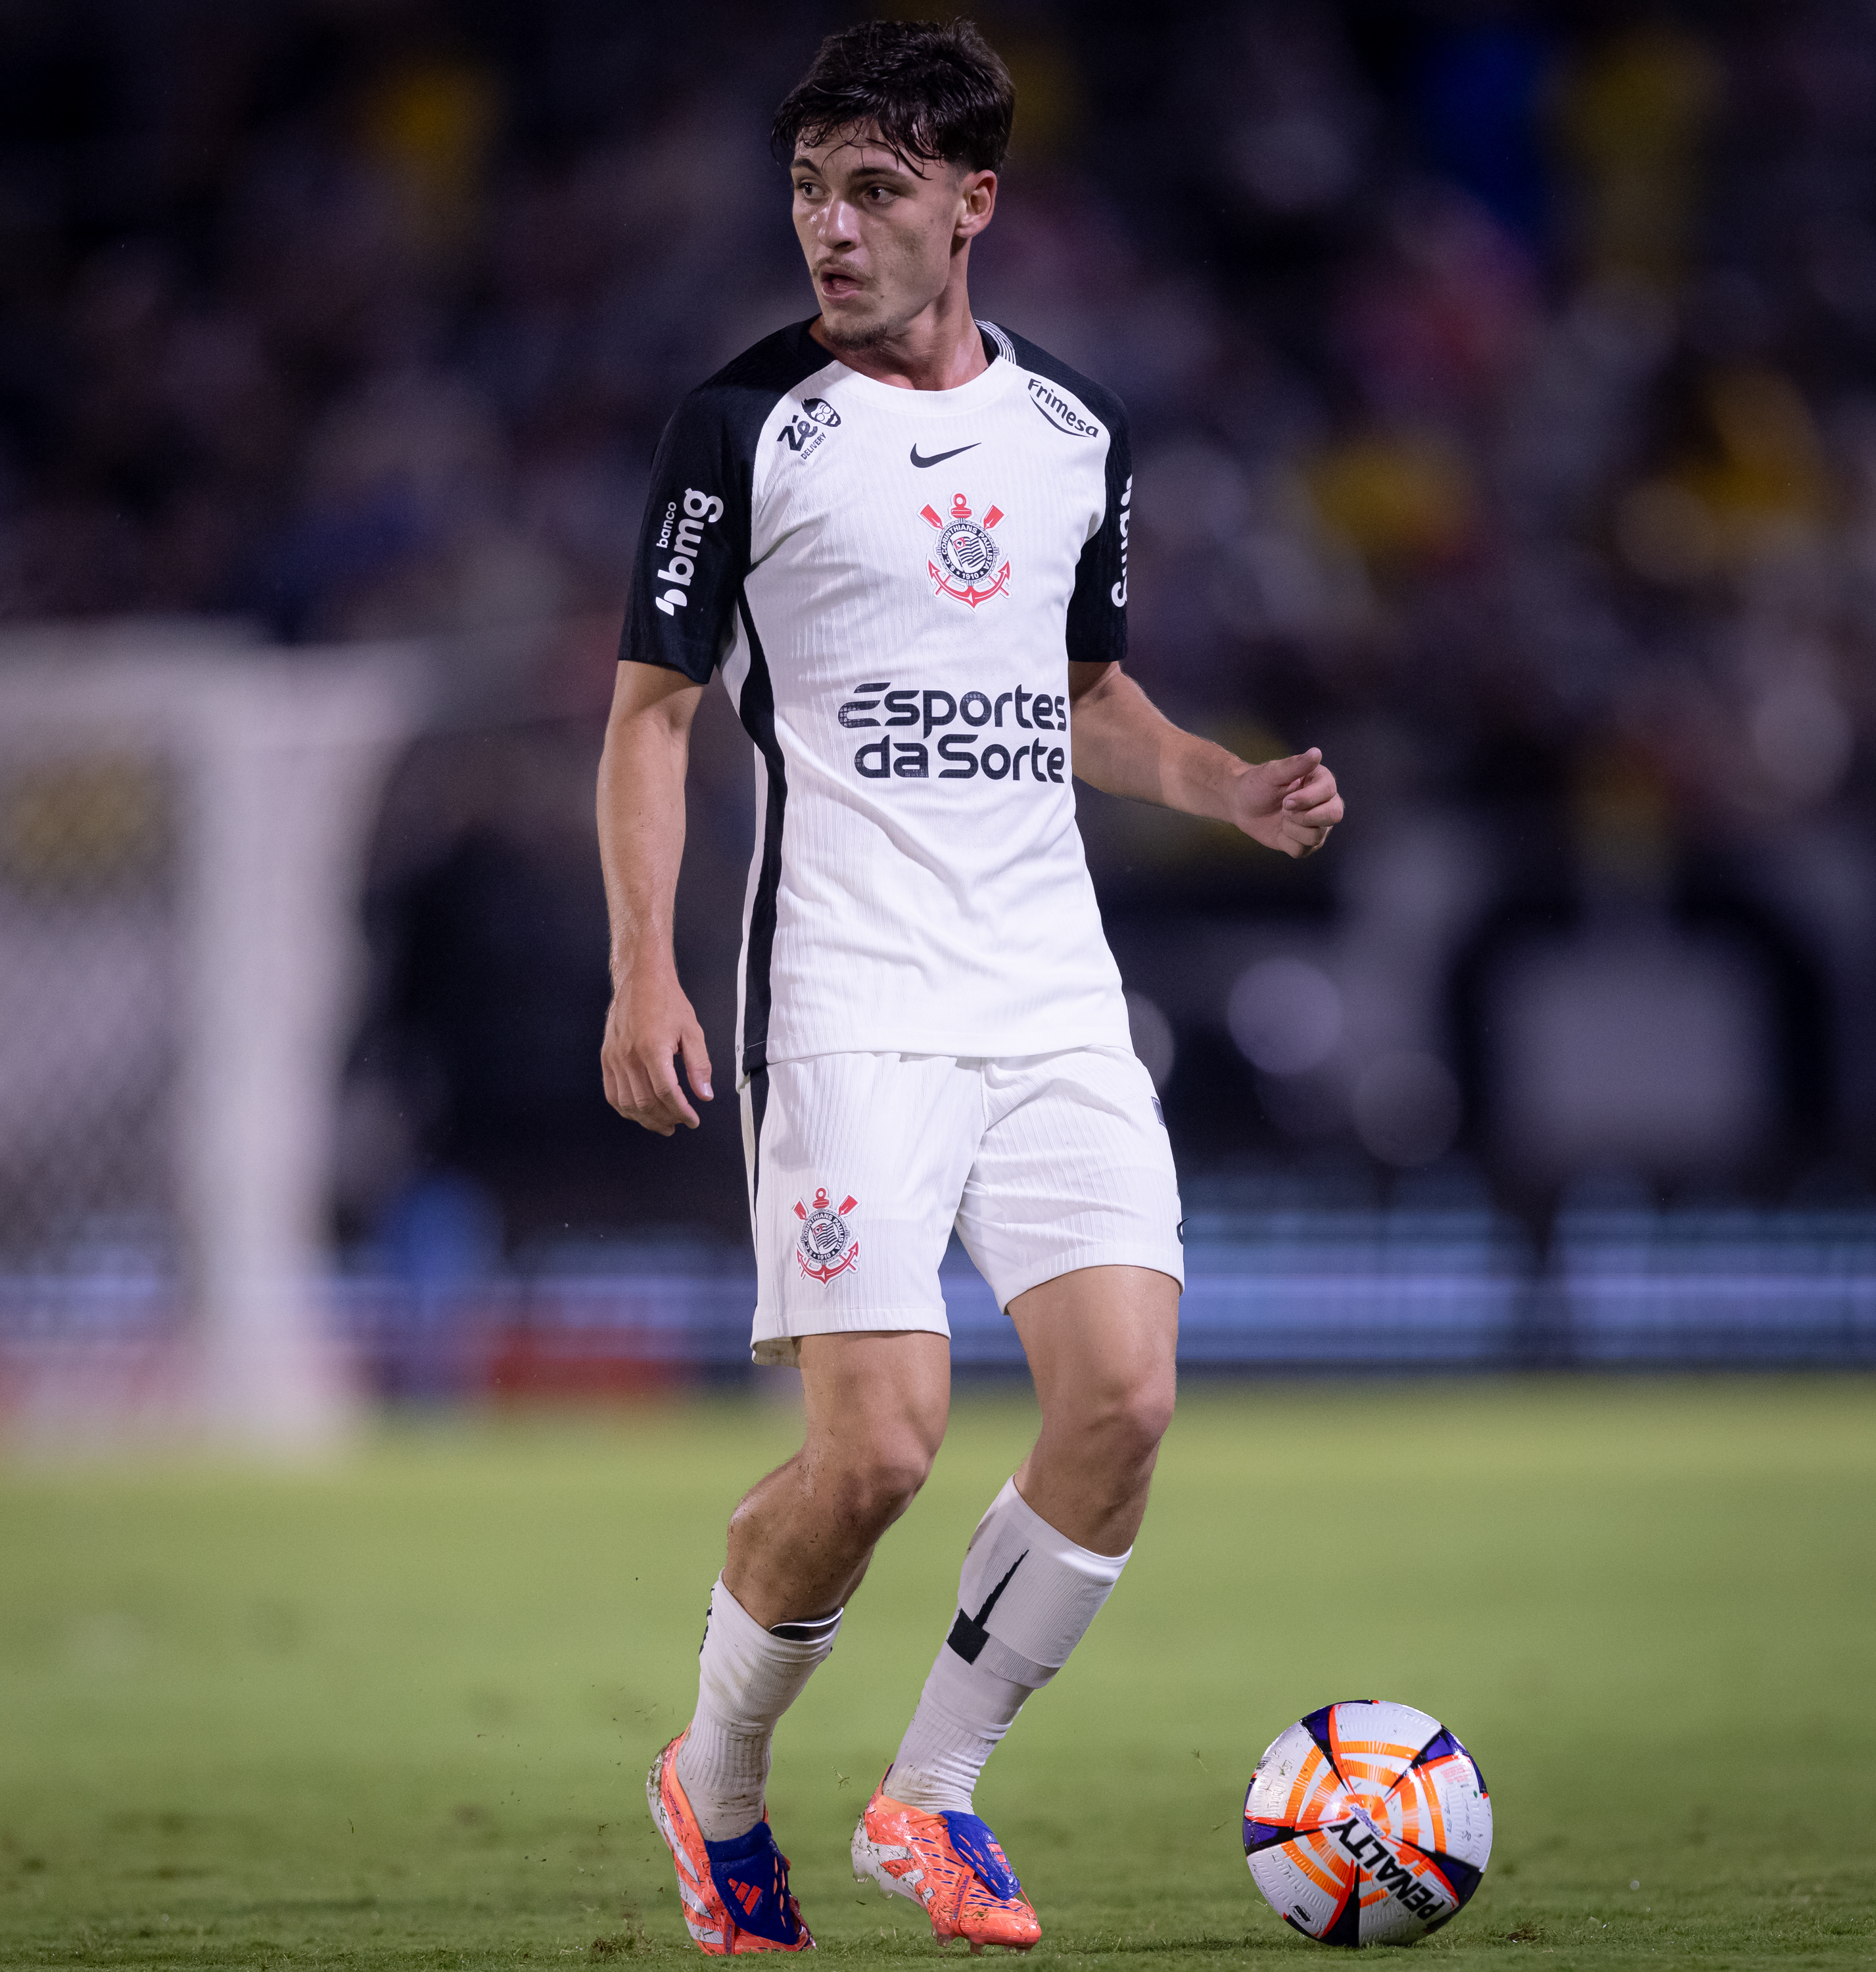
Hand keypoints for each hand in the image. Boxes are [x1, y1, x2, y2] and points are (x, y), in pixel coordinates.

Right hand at [601, 965, 713, 1134]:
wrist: (640, 980)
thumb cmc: (667, 1001)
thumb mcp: (692, 1031)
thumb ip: (699, 1065)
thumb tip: (704, 1094)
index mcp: (653, 1048)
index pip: (667, 1092)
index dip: (681, 1112)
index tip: (693, 1120)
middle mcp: (630, 1056)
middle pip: (646, 1102)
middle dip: (665, 1119)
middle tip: (679, 1123)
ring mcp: (615, 1058)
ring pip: (627, 1102)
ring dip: (645, 1119)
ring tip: (662, 1124)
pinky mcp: (606, 1058)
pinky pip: (611, 1093)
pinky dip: (625, 1109)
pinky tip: (639, 1113)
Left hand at [1231, 747, 1342, 857]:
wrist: (1241, 805)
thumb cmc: (1257, 784)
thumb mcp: (1272, 772)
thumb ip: (1295, 765)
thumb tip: (1316, 753)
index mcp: (1321, 782)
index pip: (1329, 792)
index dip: (1307, 799)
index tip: (1285, 800)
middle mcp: (1325, 804)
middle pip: (1334, 815)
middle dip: (1305, 817)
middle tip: (1285, 810)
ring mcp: (1318, 825)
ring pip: (1316, 837)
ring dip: (1291, 829)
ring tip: (1281, 818)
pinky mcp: (1306, 843)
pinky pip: (1302, 850)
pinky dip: (1285, 842)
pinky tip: (1280, 830)